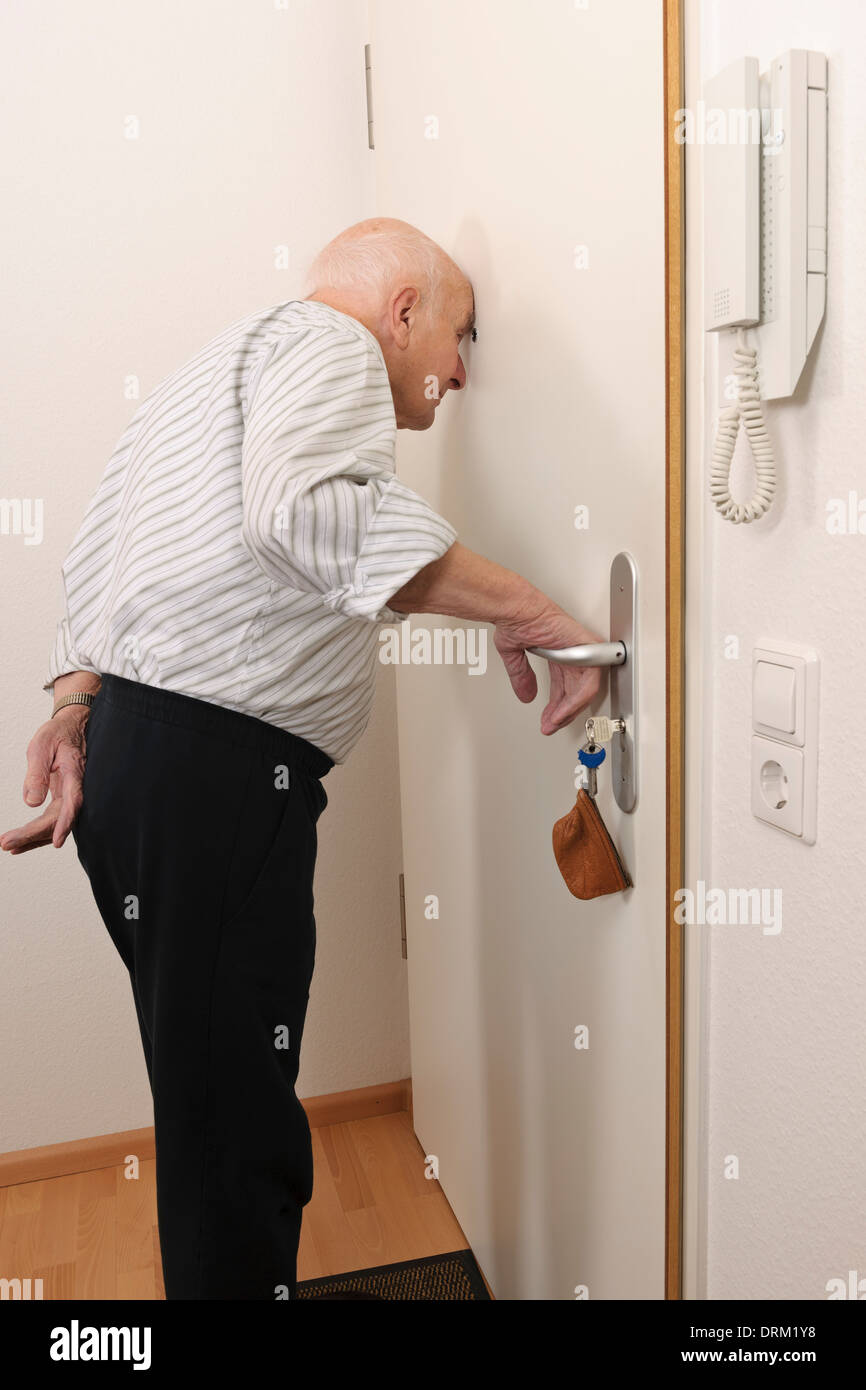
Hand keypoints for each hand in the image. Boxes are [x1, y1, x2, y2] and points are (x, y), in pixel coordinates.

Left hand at [0, 706, 89, 852]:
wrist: (71, 728)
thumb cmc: (57, 734)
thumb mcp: (41, 746)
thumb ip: (37, 773)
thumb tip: (31, 803)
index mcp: (74, 774)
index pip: (73, 802)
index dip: (65, 823)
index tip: (56, 842)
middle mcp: (75, 789)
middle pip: (58, 819)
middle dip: (33, 834)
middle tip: (6, 843)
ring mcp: (68, 796)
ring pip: (54, 824)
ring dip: (32, 838)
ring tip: (8, 846)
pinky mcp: (61, 800)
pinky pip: (51, 820)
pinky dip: (36, 834)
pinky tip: (20, 844)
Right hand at [493, 606, 603, 734]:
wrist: (516, 609)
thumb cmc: (516, 619)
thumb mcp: (515, 655)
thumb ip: (522, 676)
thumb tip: (526, 695)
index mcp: (559, 651)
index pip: (565, 685)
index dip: (558, 705)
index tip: (548, 719)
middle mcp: (572, 652)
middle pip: (576, 691)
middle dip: (563, 713)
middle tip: (551, 726)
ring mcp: (581, 650)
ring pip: (586, 690)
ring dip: (570, 710)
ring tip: (555, 722)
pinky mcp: (585, 649)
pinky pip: (589, 682)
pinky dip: (576, 700)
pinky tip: (564, 711)